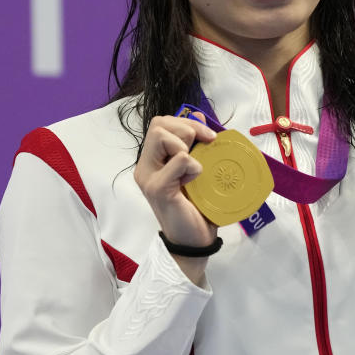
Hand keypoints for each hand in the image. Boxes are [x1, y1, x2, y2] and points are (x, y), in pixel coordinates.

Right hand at [134, 114, 217, 283]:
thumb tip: (196, 114)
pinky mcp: (158, 189)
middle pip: (158, 124)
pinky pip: (178, 161)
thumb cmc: (197, 206)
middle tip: (201, 149)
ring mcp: (149, 177)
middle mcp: (146, 167)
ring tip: (194, 166)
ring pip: (161, 136)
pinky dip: (192, 166)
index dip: (186, 123)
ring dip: (185, 146)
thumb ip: (194, 143)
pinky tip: (195, 180)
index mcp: (153, 160)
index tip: (209, 137)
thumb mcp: (198, 168)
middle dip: (186, 129)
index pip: (160, 123)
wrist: (195, 241)